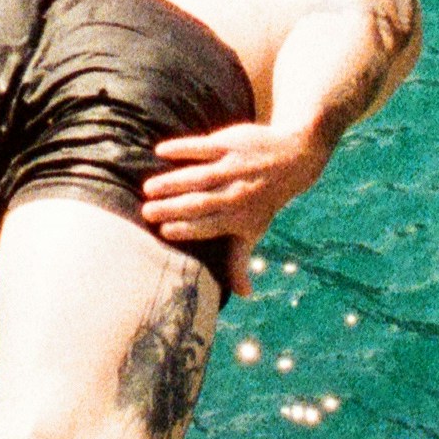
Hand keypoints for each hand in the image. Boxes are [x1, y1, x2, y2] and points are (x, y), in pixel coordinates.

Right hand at [138, 115, 316, 257]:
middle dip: (172, 208)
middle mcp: (234, 194)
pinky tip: (160, 152)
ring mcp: (231, 168)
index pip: (207, 226)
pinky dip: (182, 148)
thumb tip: (244, 295)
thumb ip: (240, 260)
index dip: (186, 229)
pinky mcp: (229, 144)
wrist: (292, 160)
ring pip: (198, 176)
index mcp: (237, 218)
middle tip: (146, 212)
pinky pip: (202, 146)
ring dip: (172, 182)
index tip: (163, 230)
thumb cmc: (263, 200)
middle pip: (199, 203)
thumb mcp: (254, 230)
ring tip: (148, 188)